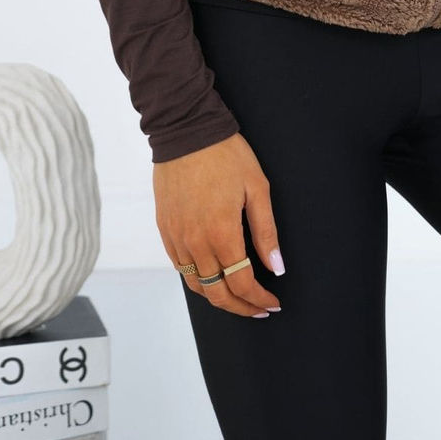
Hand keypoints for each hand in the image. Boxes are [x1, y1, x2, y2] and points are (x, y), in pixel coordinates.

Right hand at [153, 131, 284, 318]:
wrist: (186, 130)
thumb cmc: (225, 154)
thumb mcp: (257, 187)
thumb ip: (266, 232)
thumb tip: (276, 267)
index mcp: (221, 233)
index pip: (241, 283)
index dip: (259, 299)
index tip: (273, 302)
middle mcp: (195, 242)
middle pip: (217, 293)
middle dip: (241, 307)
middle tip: (259, 309)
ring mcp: (176, 237)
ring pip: (197, 285)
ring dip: (218, 297)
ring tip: (238, 297)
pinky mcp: (165, 229)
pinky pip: (180, 267)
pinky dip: (198, 280)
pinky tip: (212, 275)